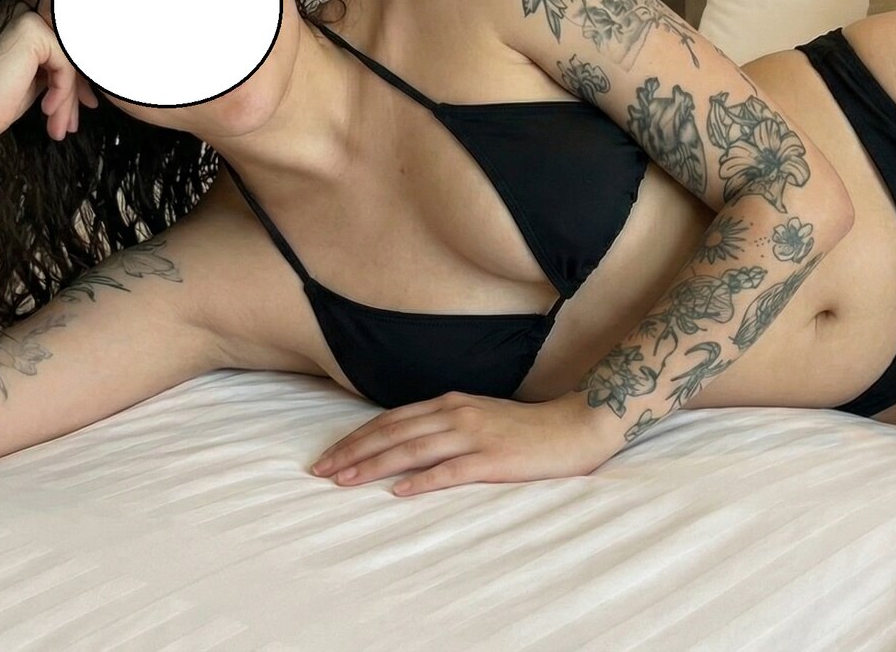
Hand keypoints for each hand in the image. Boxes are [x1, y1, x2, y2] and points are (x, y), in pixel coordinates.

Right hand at [0, 8, 98, 147]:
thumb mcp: (36, 79)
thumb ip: (58, 68)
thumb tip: (92, 75)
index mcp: (24, 23)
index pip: (65, 50)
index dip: (77, 81)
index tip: (84, 106)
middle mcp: (24, 13)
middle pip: (70, 55)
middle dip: (75, 93)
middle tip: (71, 123)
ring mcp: (27, 19)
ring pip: (70, 62)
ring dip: (68, 100)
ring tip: (60, 127)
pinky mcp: (32, 32)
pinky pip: (66, 65)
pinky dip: (62, 92)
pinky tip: (46, 109)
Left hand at [309, 391, 620, 496]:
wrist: (575, 427)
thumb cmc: (526, 429)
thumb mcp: (478, 417)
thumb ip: (444, 426)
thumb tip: (405, 445)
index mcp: (450, 402)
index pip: (391, 420)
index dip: (357, 437)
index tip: (329, 455)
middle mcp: (456, 413)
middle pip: (392, 432)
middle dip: (353, 451)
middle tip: (321, 471)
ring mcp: (474, 435)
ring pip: (412, 449)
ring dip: (374, 465)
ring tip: (344, 481)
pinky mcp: (492, 459)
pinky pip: (449, 471)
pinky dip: (421, 480)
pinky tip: (398, 491)